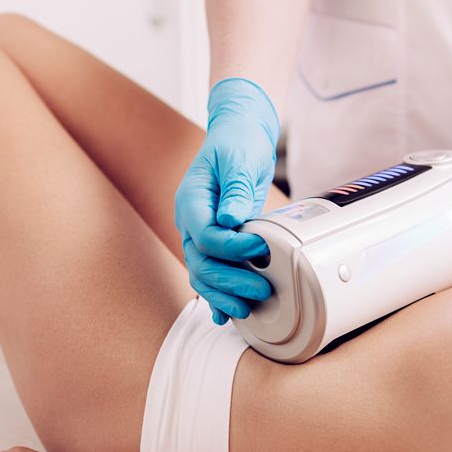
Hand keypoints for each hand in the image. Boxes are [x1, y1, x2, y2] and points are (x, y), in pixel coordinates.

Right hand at [175, 77, 278, 323]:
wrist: (239, 136)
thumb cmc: (239, 143)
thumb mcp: (240, 159)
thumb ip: (235, 189)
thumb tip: (231, 219)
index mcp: (191, 201)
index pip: (204, 236)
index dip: (231, 248)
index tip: (259, 248)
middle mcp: (191, 221)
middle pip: (201, 263)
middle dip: (230, 281)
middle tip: (261, 290)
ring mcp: (200, 234)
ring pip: (203, 274)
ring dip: (223, 295)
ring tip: (247, 309)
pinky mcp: (216, 243)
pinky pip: (211, 273)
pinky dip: (217, 296)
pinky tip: (225, 316)